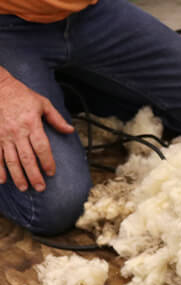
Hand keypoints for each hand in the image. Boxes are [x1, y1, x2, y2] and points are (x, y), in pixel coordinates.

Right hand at [0, 73, 74, 191]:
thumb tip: (71, 130)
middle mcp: (17, 132)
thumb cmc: (23, 96)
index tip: (51, 172)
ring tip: (24, 188)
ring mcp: (3, 136)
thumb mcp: (43, 104)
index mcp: (32, 124)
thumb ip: (56, 119)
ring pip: (11, 160)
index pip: (42, 147)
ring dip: (17, 176)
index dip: (47, 161)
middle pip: (27, 158)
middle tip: (40, 188)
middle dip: (34, 175)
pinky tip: (3, 181)